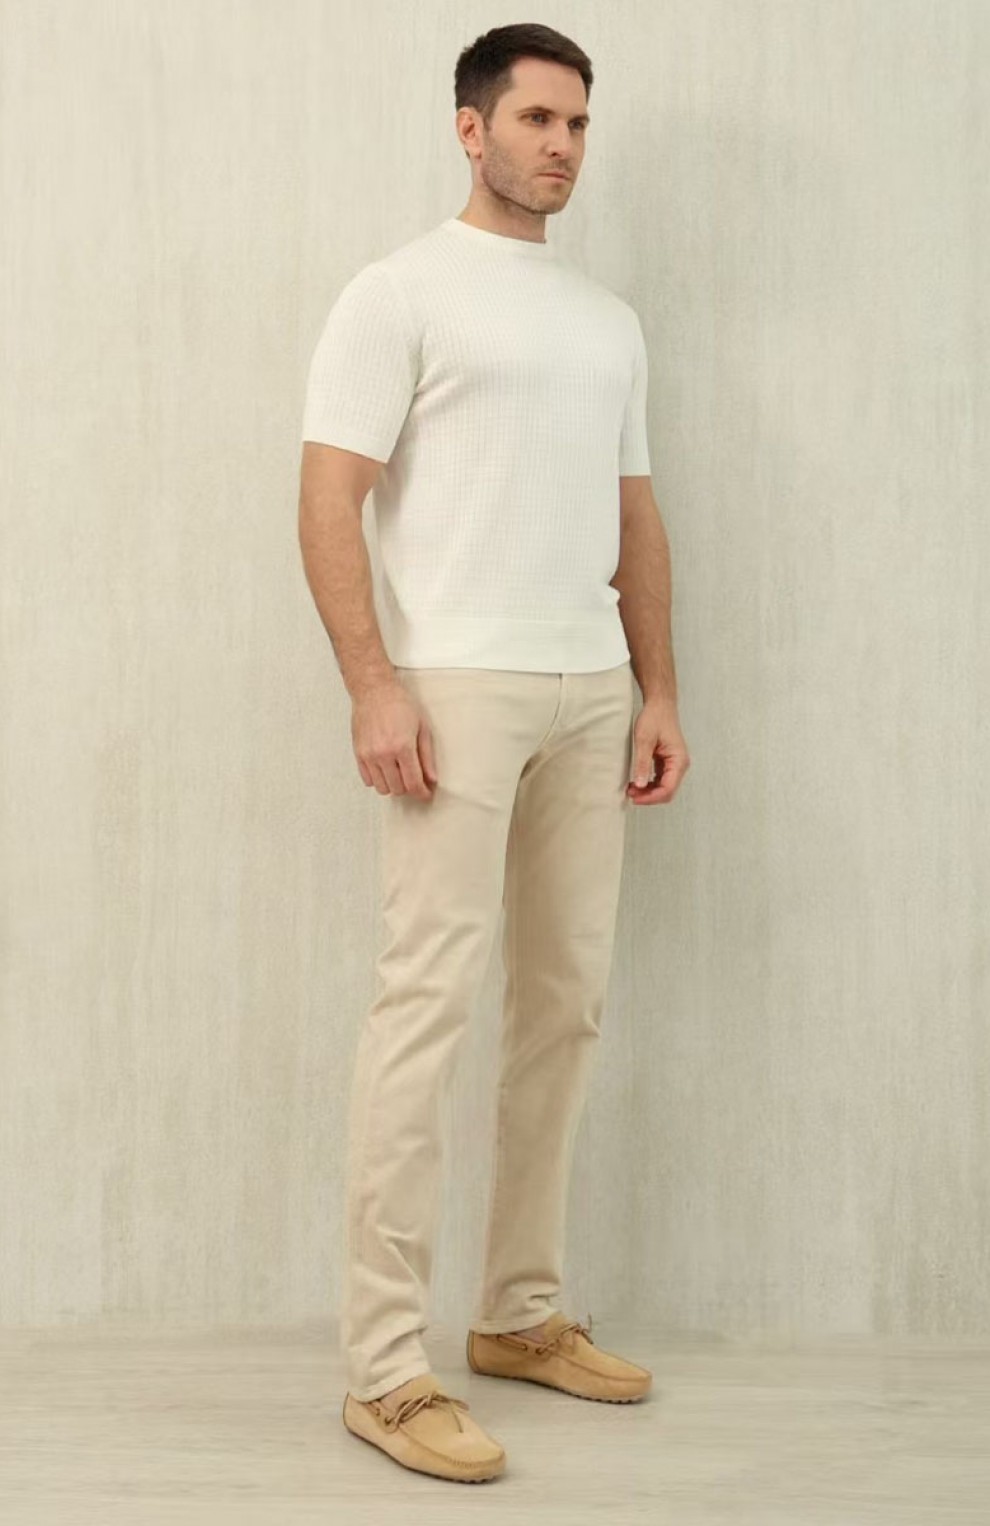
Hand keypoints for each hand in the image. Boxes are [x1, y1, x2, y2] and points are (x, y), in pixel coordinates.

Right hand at [351, 678, 437, 799]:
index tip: (426, 794)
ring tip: (400, 773)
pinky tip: (386, 769)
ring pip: (382, 788)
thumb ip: (427, 756)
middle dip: (409, 788)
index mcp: (402, 747)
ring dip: (393, 785)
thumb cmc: (400, 704)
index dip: (422, 793)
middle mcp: (383, 754)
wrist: (374, 691)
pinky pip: (368, 780)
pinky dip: (379, 780)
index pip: (413, 783)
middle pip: (398, 789)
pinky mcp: (358, 754)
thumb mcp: (422, 728)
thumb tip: (431, 779)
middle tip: (415, 779)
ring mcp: (368, 755)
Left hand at [627, 696, 689, 805]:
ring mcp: (675, 764)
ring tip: (632, 789)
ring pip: (664, 787)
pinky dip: (650, 784)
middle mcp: (680, 764)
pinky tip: (637, 782)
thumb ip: (643, 763)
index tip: (635, 797)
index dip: (651, 797)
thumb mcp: (644, 741)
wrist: (660, 705)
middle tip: (631, 794)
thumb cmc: (655, 718)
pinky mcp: (668, 762)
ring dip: (649, 792)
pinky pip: (661, 779)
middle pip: (667, 791)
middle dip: (649, 796)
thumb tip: (640, 785)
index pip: (668, 789)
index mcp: (679, 760)